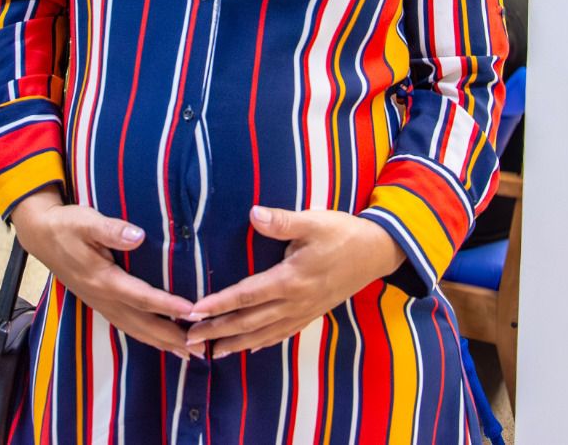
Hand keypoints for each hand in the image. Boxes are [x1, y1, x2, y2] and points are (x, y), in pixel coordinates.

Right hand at [10, 190, 195, 357]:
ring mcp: (100, 303)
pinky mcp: (99, 302)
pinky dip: (147, 337)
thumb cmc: (66, 225)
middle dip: (172, 336)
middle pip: (142, 323)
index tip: (193, 312)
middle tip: (201, 347)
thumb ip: (111, 230)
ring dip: (162, 343)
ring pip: (135, 330)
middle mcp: (103, 297)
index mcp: (103, 279)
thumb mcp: (86, 221)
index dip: (168, 305)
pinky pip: (127, 326)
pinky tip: (160, 342)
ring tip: (188, 354)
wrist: (40, 235)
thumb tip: (138, 236)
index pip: (142, 296)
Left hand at [185, 206, 405, 358]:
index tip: (193, 312)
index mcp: (290, 280)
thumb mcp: (314, 221)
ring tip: (212, 353)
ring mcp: (304, 311)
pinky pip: (283, 334)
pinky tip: (251, 349)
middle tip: (189, 340)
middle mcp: (294, 302)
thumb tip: (253, 214)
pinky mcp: (313, 313)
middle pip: (248, 321)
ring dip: (236, 343)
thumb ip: (282, 221)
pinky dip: (264, 343)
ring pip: (264, 334)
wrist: (378, 253)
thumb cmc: (344, 234)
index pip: (245, 295)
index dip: (217, 304)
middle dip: (217, 331)